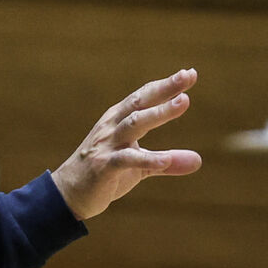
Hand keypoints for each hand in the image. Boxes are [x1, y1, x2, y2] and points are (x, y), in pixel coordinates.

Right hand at [51, 68, 201, 219]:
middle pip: (140, 102)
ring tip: (183, 102)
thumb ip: (166, 161)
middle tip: (187, 75)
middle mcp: (112, 127)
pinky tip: (166, 159)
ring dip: (159, 112)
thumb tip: (198, 160)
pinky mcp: (104, 166)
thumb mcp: (139, 167)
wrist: (69, 193)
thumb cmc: (104, 173)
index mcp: (118, 120)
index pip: (144, 97)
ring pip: (134, 123)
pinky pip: (126, 159)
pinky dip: (147, 159)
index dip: (166, 85)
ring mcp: (106, 145)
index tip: (189, 73)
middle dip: (164, 88)